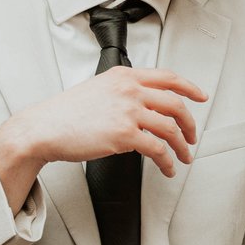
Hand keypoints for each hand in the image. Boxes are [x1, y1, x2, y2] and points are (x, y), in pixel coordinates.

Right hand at [0, 66, 205, 208]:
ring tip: (184, 157)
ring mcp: (128, 111)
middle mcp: (129, 90)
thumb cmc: (65, 113)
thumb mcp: (98, 88)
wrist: (43, 128)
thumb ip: (123, 91)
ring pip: (171, 128)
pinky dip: (167, 162)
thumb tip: (145, 105)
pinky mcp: (125, 134)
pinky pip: (158, 150)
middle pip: (176, 104)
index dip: (189, 87)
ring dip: (182, 146)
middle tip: (192, 136)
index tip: (200, 96)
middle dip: (190, 123)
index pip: (168, 77)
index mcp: (124, 76)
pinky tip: (168, 168)